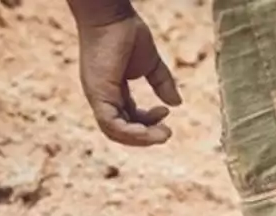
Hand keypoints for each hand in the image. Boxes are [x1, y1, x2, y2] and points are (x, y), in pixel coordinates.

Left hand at [74, 13, 181, 145]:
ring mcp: (98, 97)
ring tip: (162, 135)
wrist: (113, 16)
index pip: (127, 119)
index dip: (148, 122)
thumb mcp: (151, 65)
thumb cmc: (126, 33)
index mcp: (112, 92)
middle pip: (120, 131)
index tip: (165, 112)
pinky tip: (148, 132)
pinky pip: (111, 124)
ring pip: (114, 132)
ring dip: (141, 139)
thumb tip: (177, 104)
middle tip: (166, 133)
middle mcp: (102, 97)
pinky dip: (130, 133)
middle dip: (145, 137)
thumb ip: (162, 84)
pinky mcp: (98, 94)